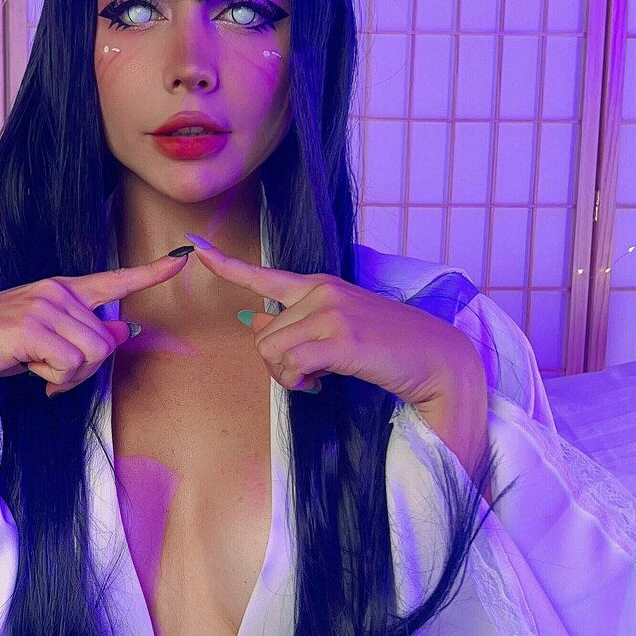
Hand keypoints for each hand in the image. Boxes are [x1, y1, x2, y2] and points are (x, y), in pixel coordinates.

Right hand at [0, 250, 189, 401]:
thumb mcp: (42, 345)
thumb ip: (82, 335)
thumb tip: (124, 330)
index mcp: (58, 290)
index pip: (111, 281)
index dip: (149, 273)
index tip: (181, 259)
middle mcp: (54, 290)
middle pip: (105, 342)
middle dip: (81, 370)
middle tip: (47, 374)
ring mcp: (42, 304)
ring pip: (92, 355)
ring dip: (67, 378)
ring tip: (36, 372)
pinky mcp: (30, 325)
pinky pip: (70, 365)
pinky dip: (53, 381)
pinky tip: (27, 374)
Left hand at [183, 231, 489, 474]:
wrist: (439, 360)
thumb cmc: (393, 348)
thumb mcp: (342, 328)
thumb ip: (300, 326)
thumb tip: (256, 327)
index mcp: (321, 286)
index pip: (265, 275)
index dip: (226, 266)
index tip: (196, 250)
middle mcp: (322, 292)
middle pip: (263, 336)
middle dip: (278, 366)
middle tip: (308, 377)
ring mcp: (332, 313)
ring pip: (272, 353)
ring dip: (288, 378)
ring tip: (317, 380)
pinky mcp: (342, 339)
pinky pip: (292, 366)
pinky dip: (298, 383)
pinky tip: (318, 386)